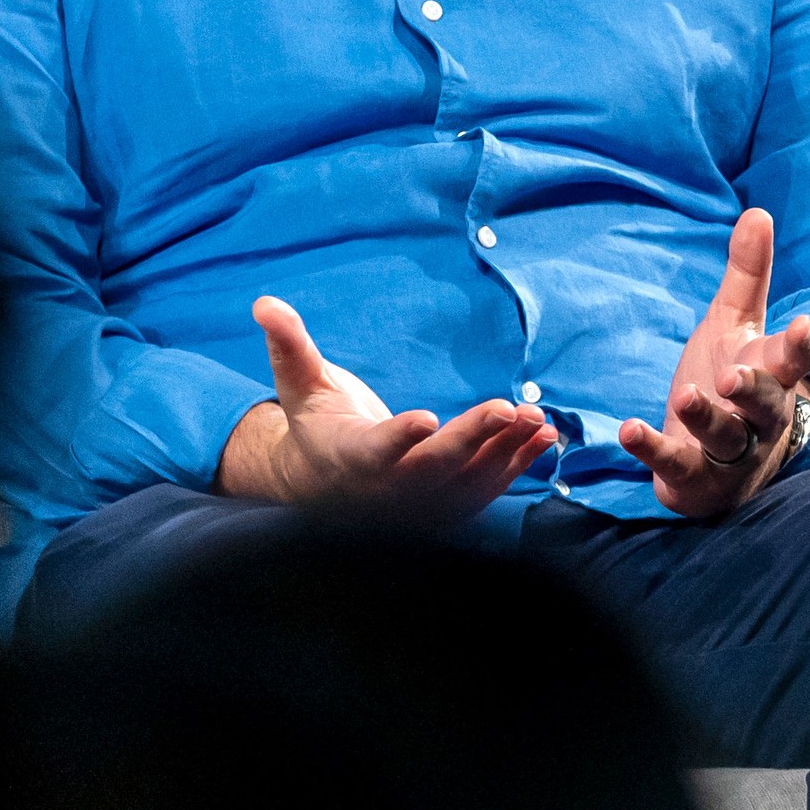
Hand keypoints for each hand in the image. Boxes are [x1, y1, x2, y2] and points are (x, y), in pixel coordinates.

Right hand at [216, 295, 556, 517]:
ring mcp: (419, 505)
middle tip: (508, 407)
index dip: (398, 439)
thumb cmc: (316, 426)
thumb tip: (264, 302)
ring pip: (467, 482)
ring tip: (535, 418)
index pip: (374, 451)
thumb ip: (289, 346)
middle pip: (433, 469)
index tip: (425, 418)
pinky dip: (518, 465)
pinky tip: (545, 436)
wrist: (326, 487)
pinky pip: (487, 489)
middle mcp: (386, 489)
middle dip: (472, 439)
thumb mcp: (300, 386)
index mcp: (349, 458)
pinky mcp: (447, 508)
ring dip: (506, 451)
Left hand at [621, 209, 809, 519]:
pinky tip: (628, 430)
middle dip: (754, 390)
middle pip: (768, 406)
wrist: (723, 467)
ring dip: (707, 417)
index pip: (796, 362)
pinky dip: (652, 449)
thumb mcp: (736, 326)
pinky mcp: (694, 477)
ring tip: (685, 397)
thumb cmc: (732, 383)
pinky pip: (677, 464)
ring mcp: (731, 452)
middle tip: (733, 375)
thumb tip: (757, 212)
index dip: (802, 347)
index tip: (803, 325)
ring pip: (727, 438)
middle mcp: (761, 419)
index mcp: (774, 376)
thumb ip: (748, 275)